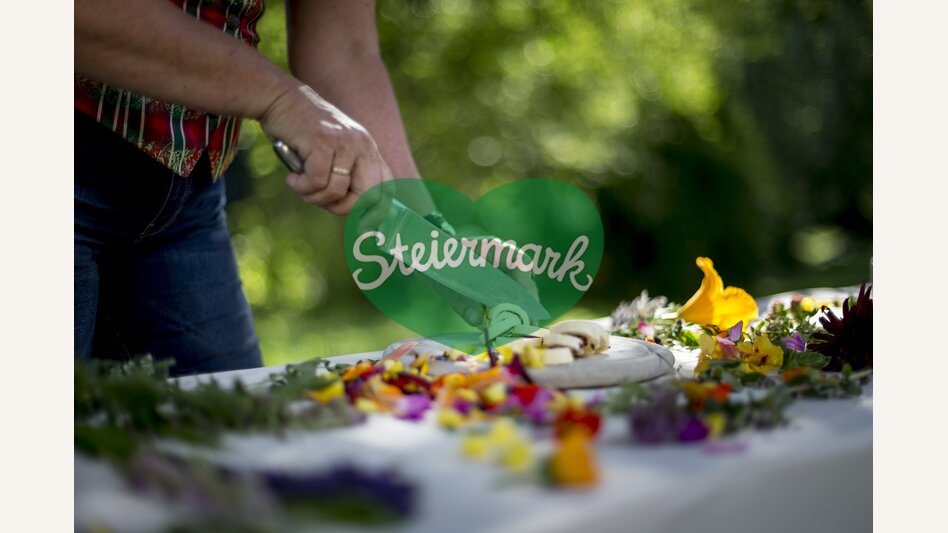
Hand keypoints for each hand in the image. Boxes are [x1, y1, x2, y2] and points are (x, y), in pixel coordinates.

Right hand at [260, 85, 392, 214]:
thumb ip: (345, 176)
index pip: (387, 188)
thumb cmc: (302, 132)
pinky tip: (291, 179)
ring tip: (300, 185)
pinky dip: (301, 187)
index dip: (377, 212)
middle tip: (322, 203)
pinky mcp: (322, 141)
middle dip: (343, 210)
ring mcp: (344, 142)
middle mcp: (362, 144)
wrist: (280, 99)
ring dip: (314, 198)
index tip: (363, 228)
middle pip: (368, 196)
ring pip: (337, 191)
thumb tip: (356, 216)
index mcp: (368, 149)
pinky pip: (317, 182)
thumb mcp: (332, 151)